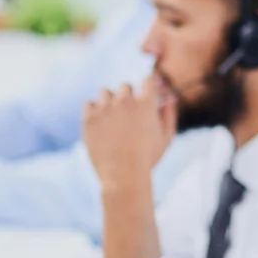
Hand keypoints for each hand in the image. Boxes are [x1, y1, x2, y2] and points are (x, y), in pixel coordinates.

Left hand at [81, 74, 176, 189]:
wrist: (123, 176)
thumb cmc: (148, 158)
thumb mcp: (166, 138)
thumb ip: (169, 114)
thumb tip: (169, 97)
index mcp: (146, 104)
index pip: (148, 81)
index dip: (148, 89)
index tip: (145, 99)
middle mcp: (125, 102)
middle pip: (125, 86)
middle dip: (128, 97)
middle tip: (128, 116)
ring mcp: (105, 109)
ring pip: (105, 92)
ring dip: (109, 101)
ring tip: (113, 119)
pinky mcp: (89, 119)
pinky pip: (88, 104)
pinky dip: (93, 111)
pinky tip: (100, 123)